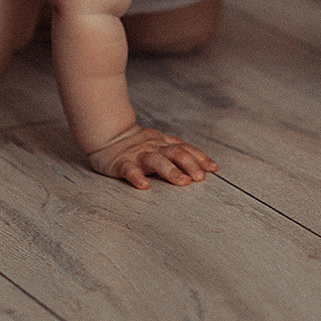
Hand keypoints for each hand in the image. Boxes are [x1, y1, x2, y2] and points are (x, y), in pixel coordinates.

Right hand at [87, 124, 218, 189]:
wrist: (106, 134)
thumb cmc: (135, 143)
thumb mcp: (158, 142)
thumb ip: (175, 148)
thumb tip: (201, 161)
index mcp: (163, 143)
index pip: (185, 149)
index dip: (200, 158)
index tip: (214, 169)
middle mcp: (154, 147)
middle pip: (175, 153)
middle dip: (190, 164)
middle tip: (200, 177)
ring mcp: (138, 154)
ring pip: (157, 161)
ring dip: (171, 171)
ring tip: (183, 182)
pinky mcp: (121, 163)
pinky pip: (130, 169)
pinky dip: (137, 177)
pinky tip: (144, 186)